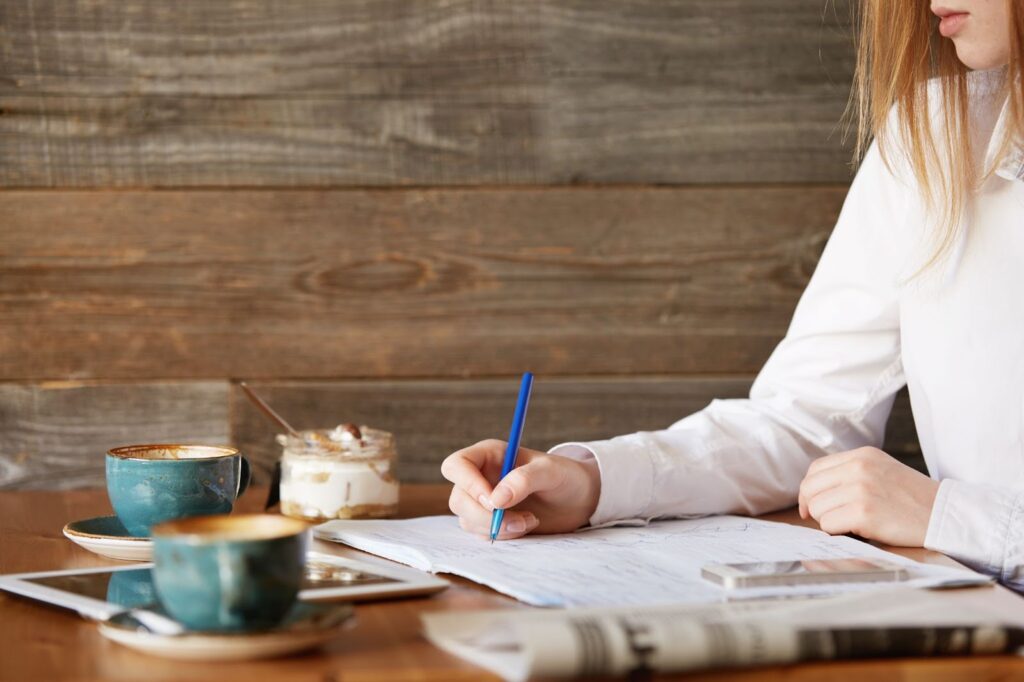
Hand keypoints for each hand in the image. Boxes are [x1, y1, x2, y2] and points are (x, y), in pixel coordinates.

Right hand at [440, 439, 600, 539]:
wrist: (577, 500)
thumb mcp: (551, 471)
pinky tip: (526, 526)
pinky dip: (503, 536)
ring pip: (467, 520)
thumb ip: (524, 479)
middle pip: (458, 498)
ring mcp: (483, 501)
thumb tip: (496, 500)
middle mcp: (480, 477)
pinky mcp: (490, 521)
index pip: (457, 465)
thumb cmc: (564, 476)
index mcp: (489, 455)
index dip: (467, 483)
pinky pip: (481, 534)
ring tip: (530, 520)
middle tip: (516, 520)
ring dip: (497, 527)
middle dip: (485, 515)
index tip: (493, 502)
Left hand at [798, 447, 938, 546]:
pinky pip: (828, 525)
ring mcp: (860, 489)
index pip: (815, 469)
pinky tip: (857, 530)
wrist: (944, 515)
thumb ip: (851, 473)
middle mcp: (858, 467)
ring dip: (829, 521)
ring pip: (817, 508)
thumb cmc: (912, 499)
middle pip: (810, 488)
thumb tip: (814, 492)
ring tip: (852, 524)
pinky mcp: (863, 513)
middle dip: (814, 507)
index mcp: (862, 455)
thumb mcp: (881, 471)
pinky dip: (837, 532)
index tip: (811, 505)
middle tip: (828, 519)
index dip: (809, 490)